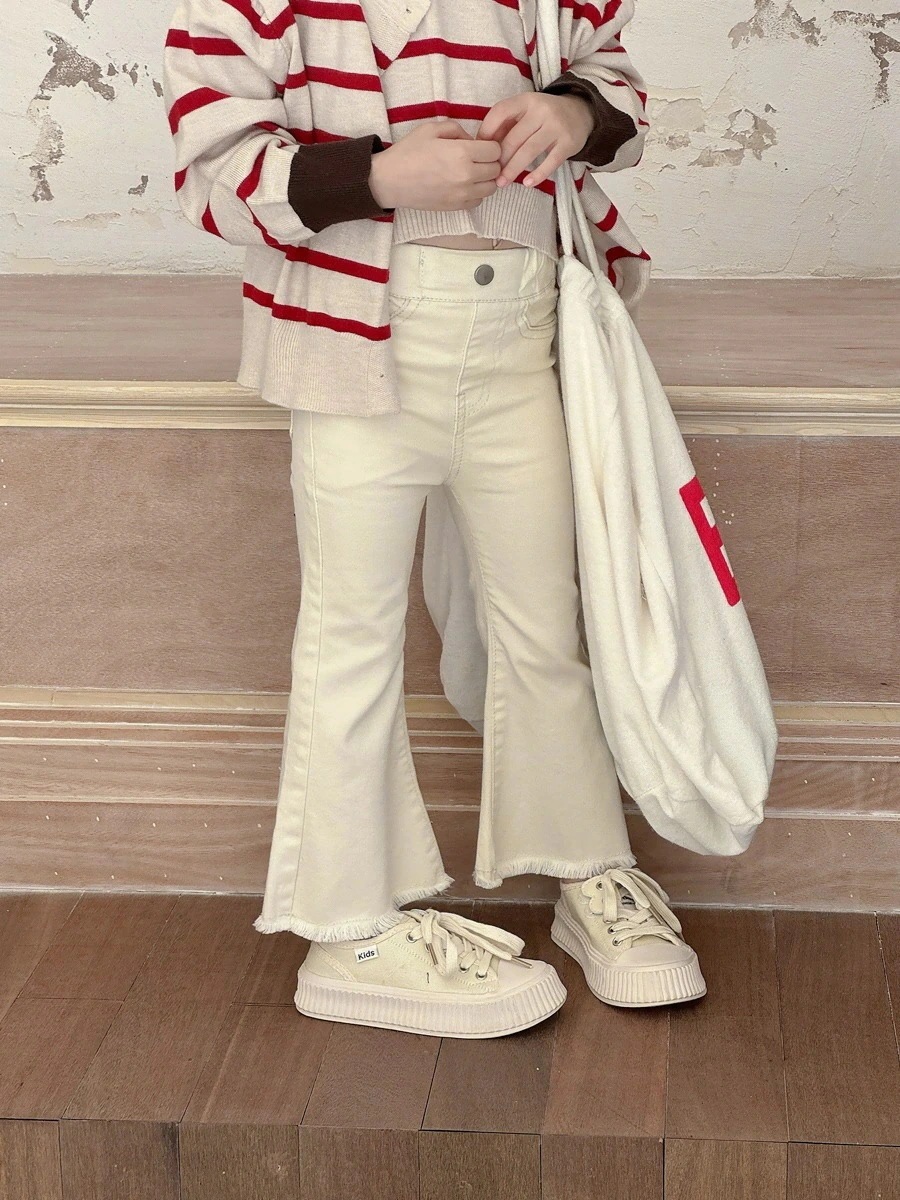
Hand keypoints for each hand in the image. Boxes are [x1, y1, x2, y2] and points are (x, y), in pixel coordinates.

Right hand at [368, 119, 502, 210]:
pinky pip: (478, 201)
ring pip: (491, 188)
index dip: (490, 145)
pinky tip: (464, 185)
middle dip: (490, 161)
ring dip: (486, 179)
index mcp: (462, 153)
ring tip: (472, 172)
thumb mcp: (431, 129)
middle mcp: (466, 176)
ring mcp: (462, 195)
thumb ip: (457, 129)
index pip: (495, 151)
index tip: (480, 146)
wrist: (390, 181)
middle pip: (496, 169)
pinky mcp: (456, 207)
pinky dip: (476, 193)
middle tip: (477, 158)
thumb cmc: (408, 152)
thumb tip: (472, 140)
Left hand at [476, 91, 593, 187]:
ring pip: (529, 151)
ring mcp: (556, 127)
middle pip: (514, 137)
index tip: (480, 150)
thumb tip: (482, 145)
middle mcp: (541, 111)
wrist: (581, 113)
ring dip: (513, 169)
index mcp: (526, 100)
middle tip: (490, 174)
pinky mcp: (568, 143)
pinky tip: (527, 183)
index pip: (501, 111)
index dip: (487, 131)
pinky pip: (551, 162)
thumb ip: (506, 124)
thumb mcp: (525, 111)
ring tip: (502, 183)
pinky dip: (538, 174)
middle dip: (500, 159)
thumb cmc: (544, 116)